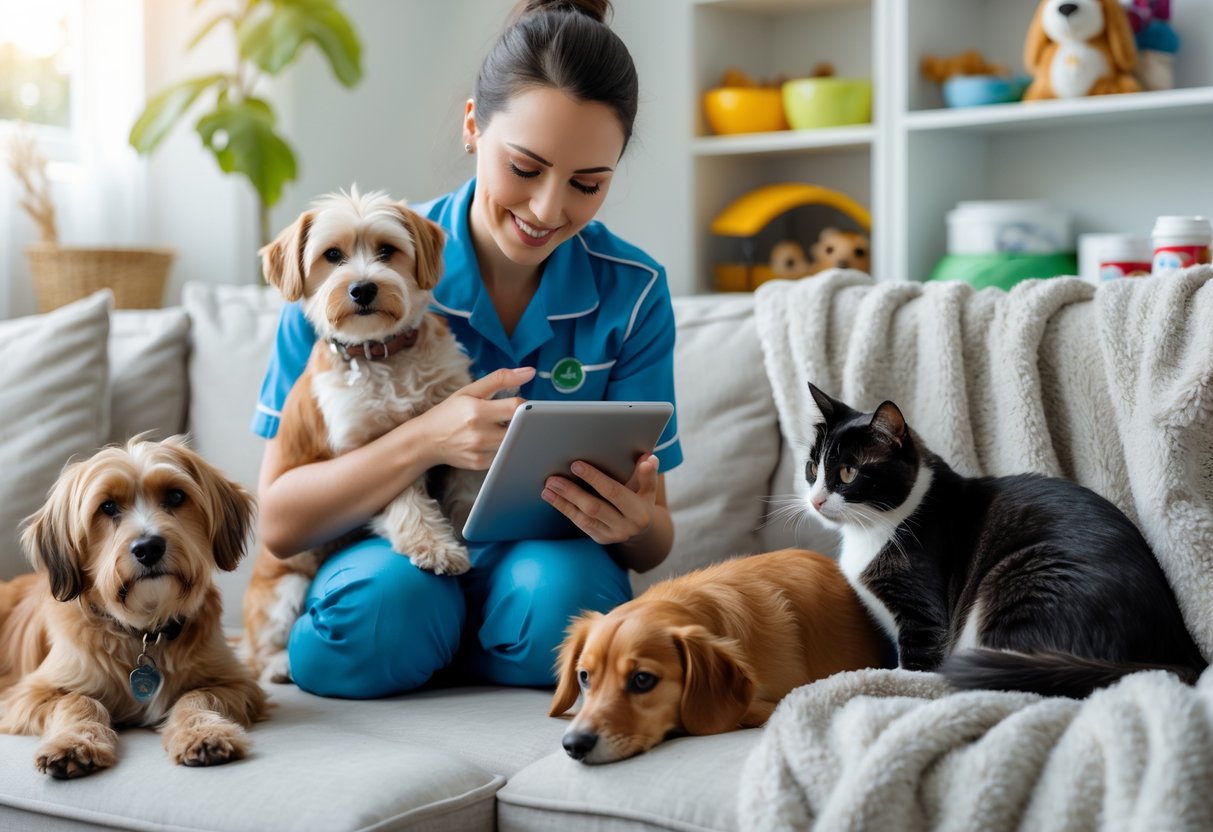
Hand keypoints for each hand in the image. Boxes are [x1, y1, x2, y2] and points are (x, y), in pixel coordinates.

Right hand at [416, 367, 533, 469]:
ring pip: (513, 441)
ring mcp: (480, 451)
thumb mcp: (470, 390)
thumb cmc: (449, 412)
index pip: (516, 408)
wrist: (425, 440)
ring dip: (511, 434)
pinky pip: (503, 454)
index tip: (517, 405)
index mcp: (477, 411)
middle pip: (519, 427)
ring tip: (495, 429)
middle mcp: (479, 433)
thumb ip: (500, 379)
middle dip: (519, 421)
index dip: (523, 405)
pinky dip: (501, 447)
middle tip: (506, 418)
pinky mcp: (480, 464)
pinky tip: (487, 442)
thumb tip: (530, 372)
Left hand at [541, 453, 659, 545]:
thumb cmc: (641, 497)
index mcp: (639, 511)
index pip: (613, 492)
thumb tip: (649, 459)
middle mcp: (626, 526)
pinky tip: (551, 497)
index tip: (576, 465)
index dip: (594, 478)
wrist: (642, 527)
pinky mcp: (600, 538)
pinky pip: (580, 523)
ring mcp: (612, 535)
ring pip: (583, 518)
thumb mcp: (648, 487)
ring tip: (548, 487)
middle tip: (553, 478)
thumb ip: (647, 474)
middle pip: (594, 507)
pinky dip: (565, 509)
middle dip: (572, 492)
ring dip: (563, 502)